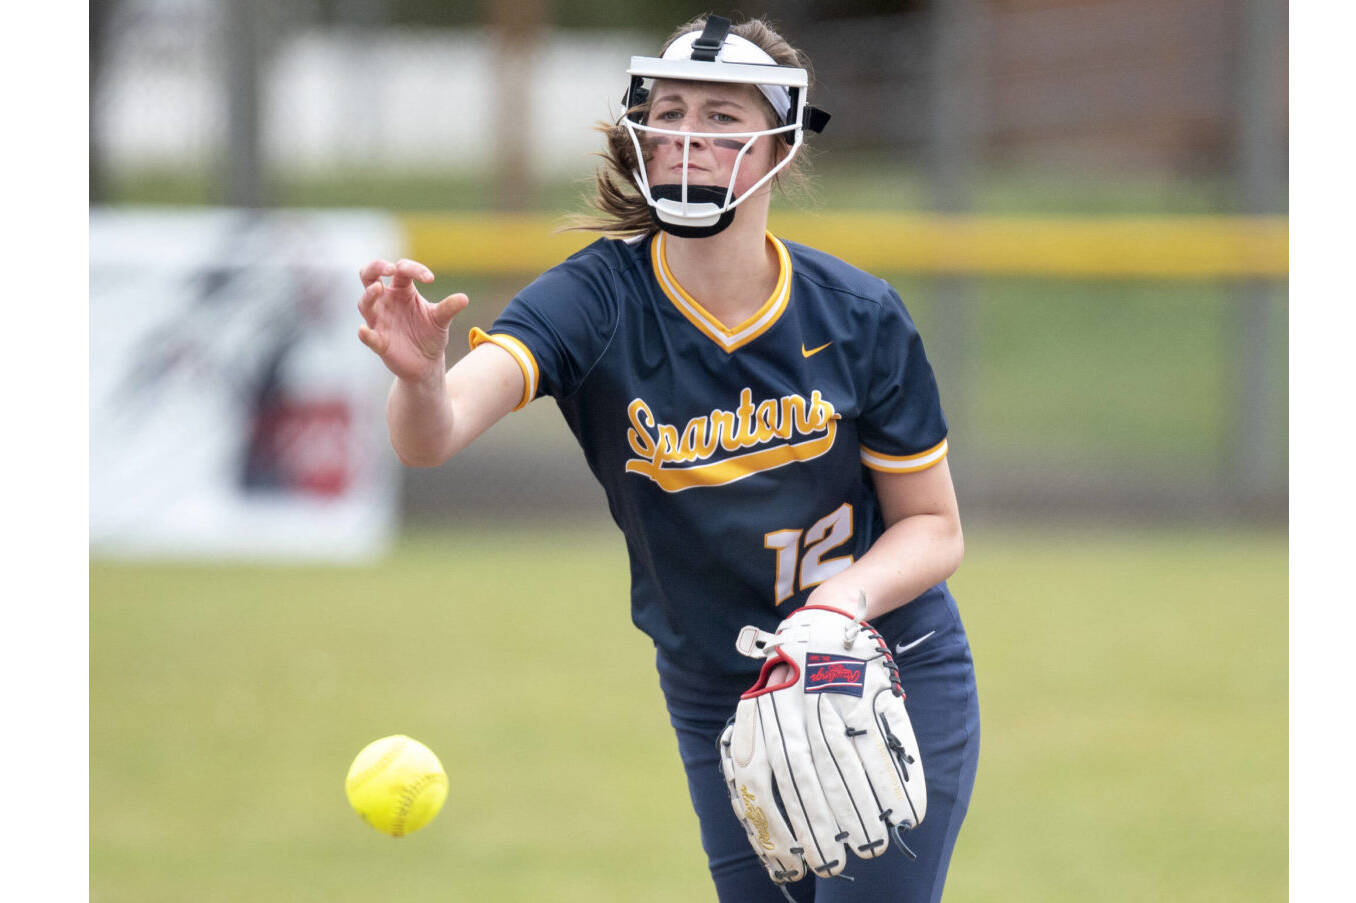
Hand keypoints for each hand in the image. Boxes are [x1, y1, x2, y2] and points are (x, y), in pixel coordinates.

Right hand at [357, 258, 469, 383]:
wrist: (427, 362)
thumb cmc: (430, 334)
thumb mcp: (441, 320)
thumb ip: (449, 308)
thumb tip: (464, 298)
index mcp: (402, 290)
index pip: (402, 270)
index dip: (414, 269)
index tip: (430, 279)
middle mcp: (386, 301)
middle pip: (369, 276)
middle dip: (376, 267)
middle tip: (390, 268)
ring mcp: (379, 320)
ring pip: (365, 303)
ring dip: (369, 295)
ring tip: (377, 289)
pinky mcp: (379, 341)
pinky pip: (368, 336)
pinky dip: (365, 334)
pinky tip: (363, 331)